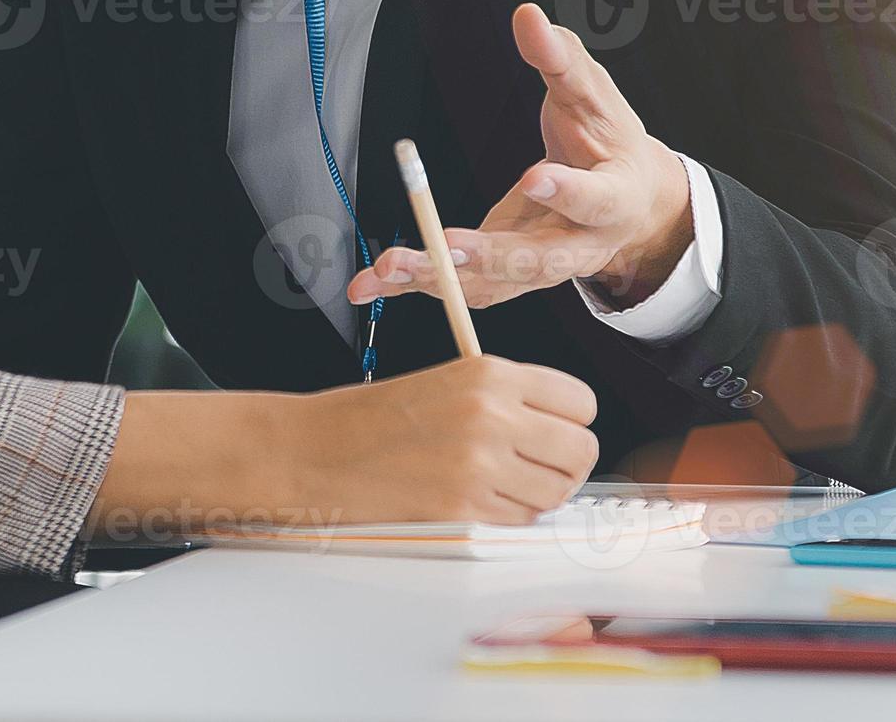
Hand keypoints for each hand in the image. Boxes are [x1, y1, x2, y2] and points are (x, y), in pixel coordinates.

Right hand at [281, 356, 598, 525]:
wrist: (314, 451)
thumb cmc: (371, 419)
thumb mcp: (448, 382)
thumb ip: (507, 398)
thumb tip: (561, 429)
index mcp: (491, 373)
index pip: (581, 402)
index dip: (571, 422)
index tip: (555, 433)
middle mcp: (492, 415)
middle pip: (581, 450)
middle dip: (565, 465)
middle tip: (539, 469)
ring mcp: (479, 464)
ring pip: (555, 492)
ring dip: (537, 496)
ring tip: (501, 486)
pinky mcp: (463, 508)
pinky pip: (518, 521)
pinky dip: (506, 518)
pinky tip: (475, 502)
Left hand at [348, 3, 693, 311]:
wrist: (628, 206)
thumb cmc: (609, 144)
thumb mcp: (595, 96)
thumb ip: (561, 60)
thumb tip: (528, 17)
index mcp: (613, 199)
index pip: (595, 199)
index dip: (567, 192)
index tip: (534, 177)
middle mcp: (578, 246)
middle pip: (536, 261)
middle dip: (487, 257)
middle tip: (447, 248)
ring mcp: (538, 269)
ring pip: (490, 284)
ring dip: (437, 278)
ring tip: (388, 267)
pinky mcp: (503, 276)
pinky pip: (458, 287)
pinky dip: (411, 287)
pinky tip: (368, 284)